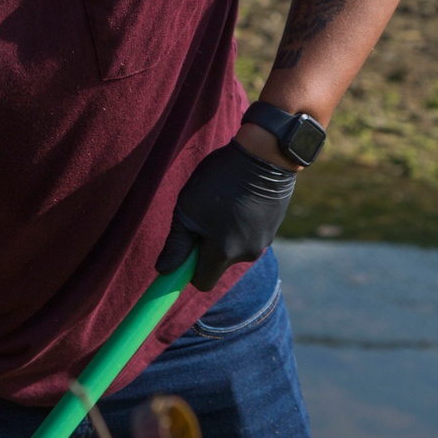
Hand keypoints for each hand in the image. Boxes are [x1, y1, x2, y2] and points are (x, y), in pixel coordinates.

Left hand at [155, 139, 296, 292]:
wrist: (263, 155)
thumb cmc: (219, 180)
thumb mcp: (188, 209)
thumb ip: (176, 243)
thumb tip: (163, 270)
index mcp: (223, 252)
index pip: (201, 282)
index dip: (188, 271)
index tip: (182, 256)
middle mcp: (247, 253)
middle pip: (217, 264)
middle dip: (206, 247)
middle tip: (202, 217)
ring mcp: (264, 242)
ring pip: (233, 248)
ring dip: (224, 234)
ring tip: (224, 203)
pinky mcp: (273, 229)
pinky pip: (249, 236)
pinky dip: (240, 225)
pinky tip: (239, 201)